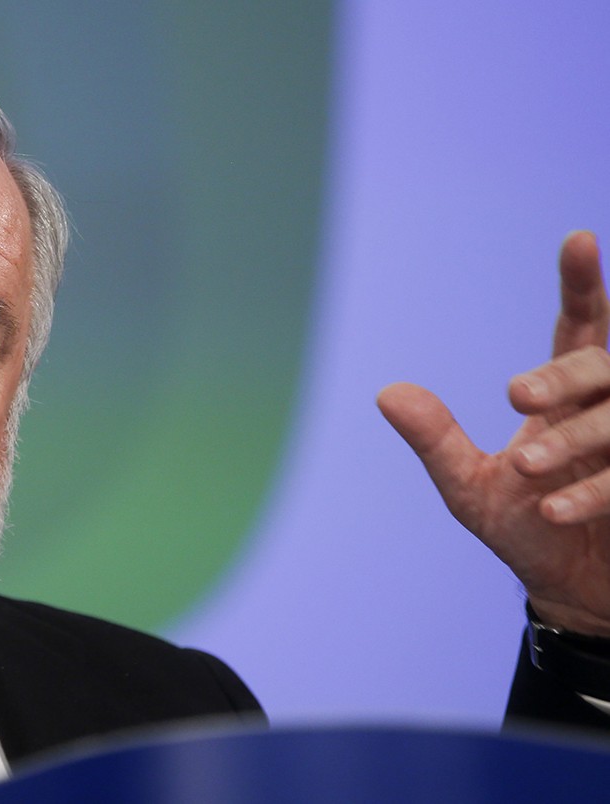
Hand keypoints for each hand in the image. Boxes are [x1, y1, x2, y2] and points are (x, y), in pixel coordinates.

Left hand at [379, 231, 609, 634]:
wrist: (574, 596)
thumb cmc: (527, 531)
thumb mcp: (470, 490)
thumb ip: (436, 441)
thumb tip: (387, 392)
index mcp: (567, 398)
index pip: (581, 326)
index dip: (583, 283)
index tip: (578, 238)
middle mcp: (605, 410)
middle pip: (599, 365)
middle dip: (562, 377)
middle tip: (515, 397)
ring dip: (573, 439)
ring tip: (528, 468)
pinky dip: (593, 492)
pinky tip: (556, 511)